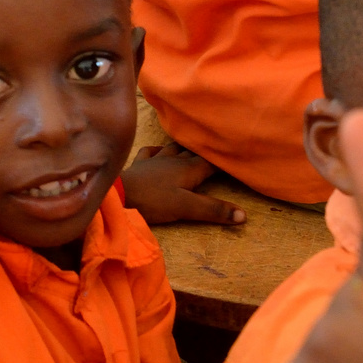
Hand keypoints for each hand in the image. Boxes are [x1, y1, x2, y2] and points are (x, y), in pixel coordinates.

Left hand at [122, 145, 244, 224]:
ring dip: (186, 147)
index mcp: (190, 168)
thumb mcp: (186, 208)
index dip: (226, 160)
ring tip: (194, 148)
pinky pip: (152, 151)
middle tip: (220, 152)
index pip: (214, 161)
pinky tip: (160, 150)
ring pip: (175, 148)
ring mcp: (156, 159)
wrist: (118, 194)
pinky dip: (159, 150)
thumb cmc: (154, 200)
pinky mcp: (140, 164)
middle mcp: (175, 160)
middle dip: (208, 152)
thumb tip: (244, 215)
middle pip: (196, 153)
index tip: (239, 158)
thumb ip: (214, 210)